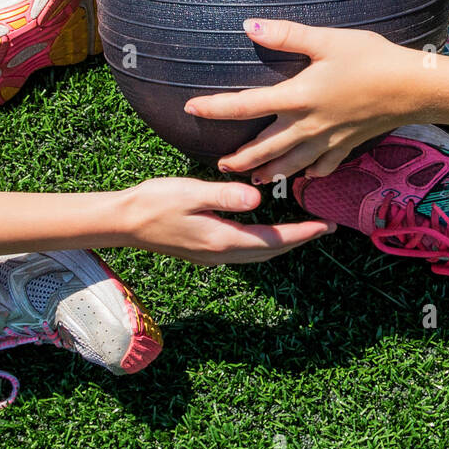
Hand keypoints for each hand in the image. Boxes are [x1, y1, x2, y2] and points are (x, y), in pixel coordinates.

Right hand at [117, 175, 334, 263]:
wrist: (123, 222)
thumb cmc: (154, 202)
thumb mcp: (191, 192)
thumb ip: (225, 196)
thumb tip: (258, 200)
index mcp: (221, 239)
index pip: (273, 239)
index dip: (302, 233)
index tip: (326, 226)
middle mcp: (220, 253)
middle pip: (270, 251)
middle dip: (299, 240)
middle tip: (324, 228)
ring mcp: (211, 256)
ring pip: (258, 254)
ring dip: (282, 244)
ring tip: (303, 231)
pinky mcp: (204, 252)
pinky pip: (245, 251)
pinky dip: (263, 244)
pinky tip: (265, 233)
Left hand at [185, 19, 421, 179]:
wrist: (413, 88)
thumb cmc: (371, 59)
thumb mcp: (327, 40)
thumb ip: (286, 35)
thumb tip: (249, 26)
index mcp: (298, 97)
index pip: (246, 105)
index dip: (215, 107)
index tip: (191, 108)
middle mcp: (308, 124)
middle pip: (264, 148)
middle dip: (240, 159)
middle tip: (220, 165)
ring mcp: (328, 139)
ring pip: (291, 164)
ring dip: (269, 172)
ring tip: (254, 179)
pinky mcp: (347, 145)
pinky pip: (323, 166)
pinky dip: (310, 173)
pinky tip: (305, 176)